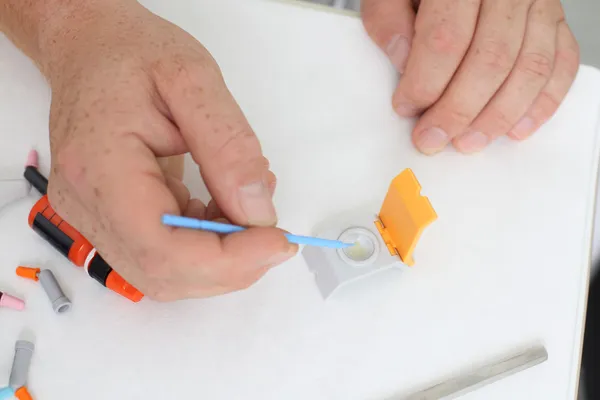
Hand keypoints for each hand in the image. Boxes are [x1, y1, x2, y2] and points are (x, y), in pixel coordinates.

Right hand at [41, 2, 296, 300]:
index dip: (227, 260)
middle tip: (276, 236)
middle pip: (164, 273)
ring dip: (222, 257)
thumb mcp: (193, 81)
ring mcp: (93, 217)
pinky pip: (164, 253)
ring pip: (167, 273)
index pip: (162, 249)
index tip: (278, 242)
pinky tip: (226, 207)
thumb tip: (258, 212)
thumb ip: (229, 148)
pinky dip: (207, 242)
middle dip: (232, 266)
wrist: (91, 50)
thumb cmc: (132, 54)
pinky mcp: (109, 219)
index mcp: (99, 167)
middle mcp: (86, 205)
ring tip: (251, 209)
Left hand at [362, 0, 579, 153]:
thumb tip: (404, 62)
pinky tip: (514, 129)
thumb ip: (387, 20)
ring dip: (496, 117)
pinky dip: (541, 104)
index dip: (425, 83)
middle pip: (489, 60)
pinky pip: (561, 65)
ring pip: (529, 69)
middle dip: (458, 111)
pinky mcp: (556, 21)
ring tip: (467, 142)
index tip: (406, 107)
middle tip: (432, 138)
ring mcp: (539, 5)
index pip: (446, 39)